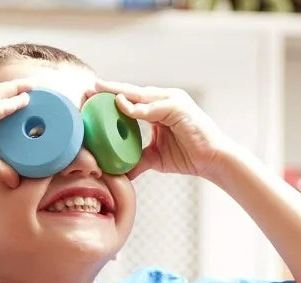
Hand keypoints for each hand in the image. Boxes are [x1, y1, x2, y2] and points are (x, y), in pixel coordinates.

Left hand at [91, 80, 229, 180]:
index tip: (90, 100)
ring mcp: (172, 100)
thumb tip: (120, 173)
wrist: (213, 160)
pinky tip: (120, 106)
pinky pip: (152, 107)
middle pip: (131, 92)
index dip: (110, 99)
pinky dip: (136, 108)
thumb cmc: (189, 157)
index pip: (130, 100)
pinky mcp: (178, 106)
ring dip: (117, 92)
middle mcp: (164, 99)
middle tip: (87, 90)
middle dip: (109, 90)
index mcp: (159, 108)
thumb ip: (138, 160)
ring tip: (98, 91)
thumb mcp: (156, 158)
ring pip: (139, 95)